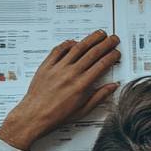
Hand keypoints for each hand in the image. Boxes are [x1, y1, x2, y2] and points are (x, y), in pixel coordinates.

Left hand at [0, 31, 119, 150]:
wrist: (33, 116)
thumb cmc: (56, 116)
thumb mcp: (82, 110)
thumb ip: (99, 96)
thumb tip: (112, 87)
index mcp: (81, 85)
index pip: (102, 65)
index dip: (112, 56)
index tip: (116, 53)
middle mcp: (71, 74)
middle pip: (93, 53)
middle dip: (106, 44)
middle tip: (112, 39)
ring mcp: (58, 68)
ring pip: (78, 48)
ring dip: (91, 39)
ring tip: (99, 34)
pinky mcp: (46, 66)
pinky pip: (59, 50)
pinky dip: (68, 43)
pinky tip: (74, 41)